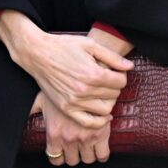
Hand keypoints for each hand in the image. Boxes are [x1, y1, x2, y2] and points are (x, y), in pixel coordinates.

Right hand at [0, 12, 130, 128]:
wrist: (37, 53)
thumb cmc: (63, 46)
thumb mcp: (90, 45)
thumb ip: (112, 57)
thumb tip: (130, 67)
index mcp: (93, 74)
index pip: (121, 82)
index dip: (121, 75)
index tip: (115, 71)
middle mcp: (84, 90)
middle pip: (114, 95)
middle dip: (115, 87)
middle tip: (108, 80)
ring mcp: (74, 101)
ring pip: (105, 110)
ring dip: (108, 101)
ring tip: (103, 92)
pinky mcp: (65, 107)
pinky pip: (88, 122)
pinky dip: (99, 122)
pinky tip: (104, 115)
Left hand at [30, 91, 110, 165]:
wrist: (82, 80)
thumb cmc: (61, 87)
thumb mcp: (42, 99)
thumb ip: (34, 110)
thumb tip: (25, 115)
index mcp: (54, 133)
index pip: (55, 158)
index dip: (59, 156)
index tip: (63, 152)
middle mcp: (68, 138)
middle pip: (73, 161)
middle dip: (75, 155)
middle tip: (77, 146)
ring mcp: (85, 138)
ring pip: (88, 159)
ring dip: (88, 154)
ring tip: (88, 145)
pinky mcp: (101, 135)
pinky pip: (102, 155)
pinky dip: (101, 154)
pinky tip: (100, 146)